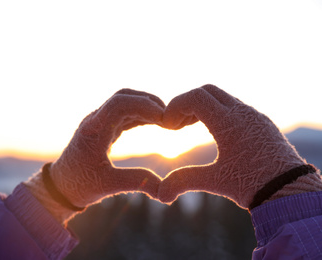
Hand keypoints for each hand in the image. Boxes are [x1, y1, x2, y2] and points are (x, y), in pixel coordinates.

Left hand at [26, 89, 164, 221]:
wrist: (61, 186)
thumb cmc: (79, 185)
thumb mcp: (107, 185)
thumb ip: (135, 182)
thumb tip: (163, 188)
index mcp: (92, 130)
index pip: (118, 105)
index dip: (143, 106)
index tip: (163, 118)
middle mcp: (94, 121)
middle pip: (122, 97)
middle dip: (147, 102)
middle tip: (169, 116)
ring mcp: (99, 122)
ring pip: (124, 103)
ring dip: (145, 106)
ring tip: (166, 119)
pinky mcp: (104, 128)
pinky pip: (124, 114)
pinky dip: (141, 115)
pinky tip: (155, 122)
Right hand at [158, 84, 311, 208]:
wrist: (291, 191)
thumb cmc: (252, 185)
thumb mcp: (215, 181)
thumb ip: (184, 181)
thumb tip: (161, 195)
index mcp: (228, 122)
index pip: (195, 97)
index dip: (175, 106)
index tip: (168, 126)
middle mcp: (242, 112)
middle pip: (207, 91)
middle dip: (187, 103)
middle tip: (177, 125)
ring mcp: (254, 116)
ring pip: (222, 97)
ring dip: (203, 107)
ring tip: (191, 128)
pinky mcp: (261, 122)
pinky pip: (235, 106)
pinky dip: (218, 112)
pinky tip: (215, 133)